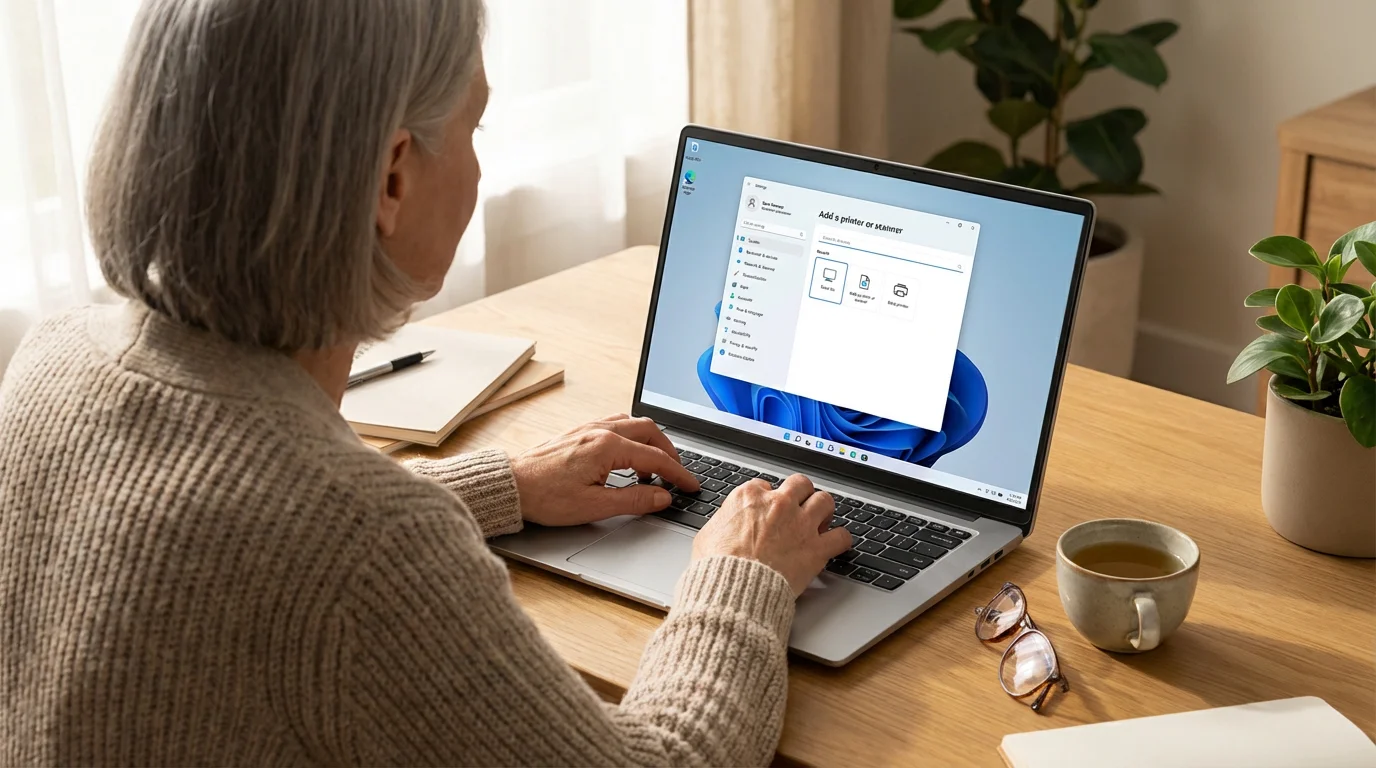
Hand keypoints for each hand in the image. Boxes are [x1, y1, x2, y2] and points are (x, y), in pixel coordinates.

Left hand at [511, 414, 700, 526]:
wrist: (512, 485)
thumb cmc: (545, 496)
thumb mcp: (594, 506)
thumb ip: (634, 500)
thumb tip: (662, 497)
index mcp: (607, 446)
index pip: (656, 458)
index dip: (678, 474)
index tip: (691, 486)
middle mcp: (600, 430)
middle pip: (649, 431)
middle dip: (668, 452)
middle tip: (676, 474)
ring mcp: (589, 428)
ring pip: (633, 424)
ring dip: (649, 443)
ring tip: (651, 470)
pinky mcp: (579, 431)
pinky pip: (616, 424)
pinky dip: (631, 438)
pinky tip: (626, 458)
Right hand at [692, 474, 851, 595]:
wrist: (733, 588)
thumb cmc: (717, 565)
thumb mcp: (708, 534)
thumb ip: (724, 521)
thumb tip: (727, 524)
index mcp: (750, 497)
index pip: (765, 485)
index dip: (767, 498)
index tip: (768, 509)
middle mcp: (779, 504)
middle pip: (800, 484)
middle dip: (800, 494)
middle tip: (799, 507)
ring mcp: (801, 524)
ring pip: (825, 500)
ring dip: (824, 509)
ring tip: (821, 519)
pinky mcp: (816, 548)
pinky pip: (841, 536)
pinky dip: (840, 540)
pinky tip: (835, 544)